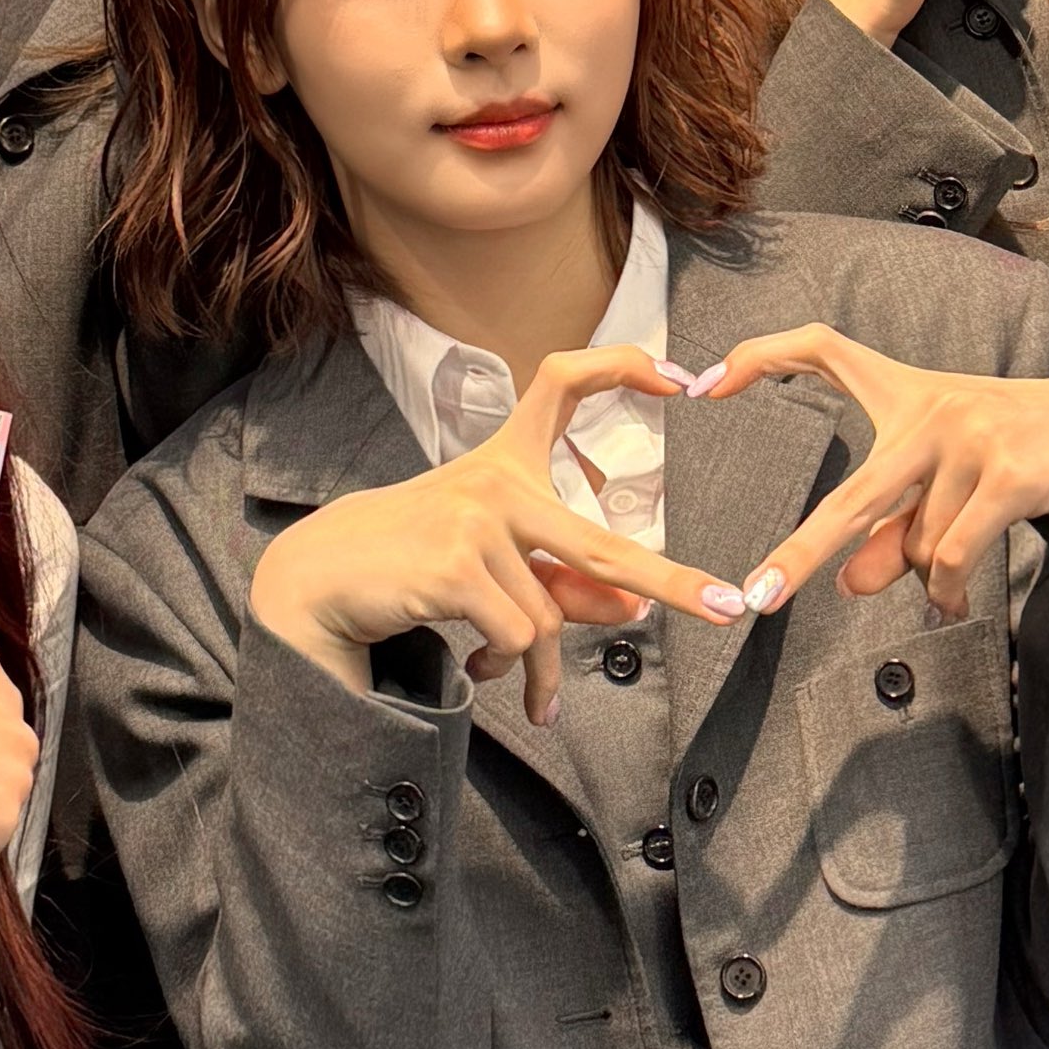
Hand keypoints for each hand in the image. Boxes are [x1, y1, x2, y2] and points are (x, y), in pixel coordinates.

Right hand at [248, 345, 747, 726]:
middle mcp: (494, 479)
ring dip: (537, 664)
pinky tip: (476, 667)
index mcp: (503, 460)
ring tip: (515, 681)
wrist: (320, 581)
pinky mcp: (456, 564)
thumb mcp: (492, 565)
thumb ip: (561, 582)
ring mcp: (475, 520)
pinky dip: (507, 667)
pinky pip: (515, 635)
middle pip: (600, 544)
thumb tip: (631, 611)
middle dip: (671, 585)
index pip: (563, 381)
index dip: (620, 367)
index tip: (677, 376)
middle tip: (727, 609)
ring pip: (548, 617)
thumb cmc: (409, 565)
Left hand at [699, 322, 1048, 607]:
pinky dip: (952, 589)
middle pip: (853, 494)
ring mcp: (971, 435)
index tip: (705, 381)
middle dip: (803, 552)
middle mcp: (932, 407)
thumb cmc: (1017, 461)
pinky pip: (956, 554)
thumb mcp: (947, 493)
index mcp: (907, 395)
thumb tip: (849, 583)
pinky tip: (957, 601)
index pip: (823, 349)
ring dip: (933, 580)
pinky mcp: (1007, 469)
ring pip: (922, 547)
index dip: (763, 355)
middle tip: (759, 598)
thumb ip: (893, 534)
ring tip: (953, 583)